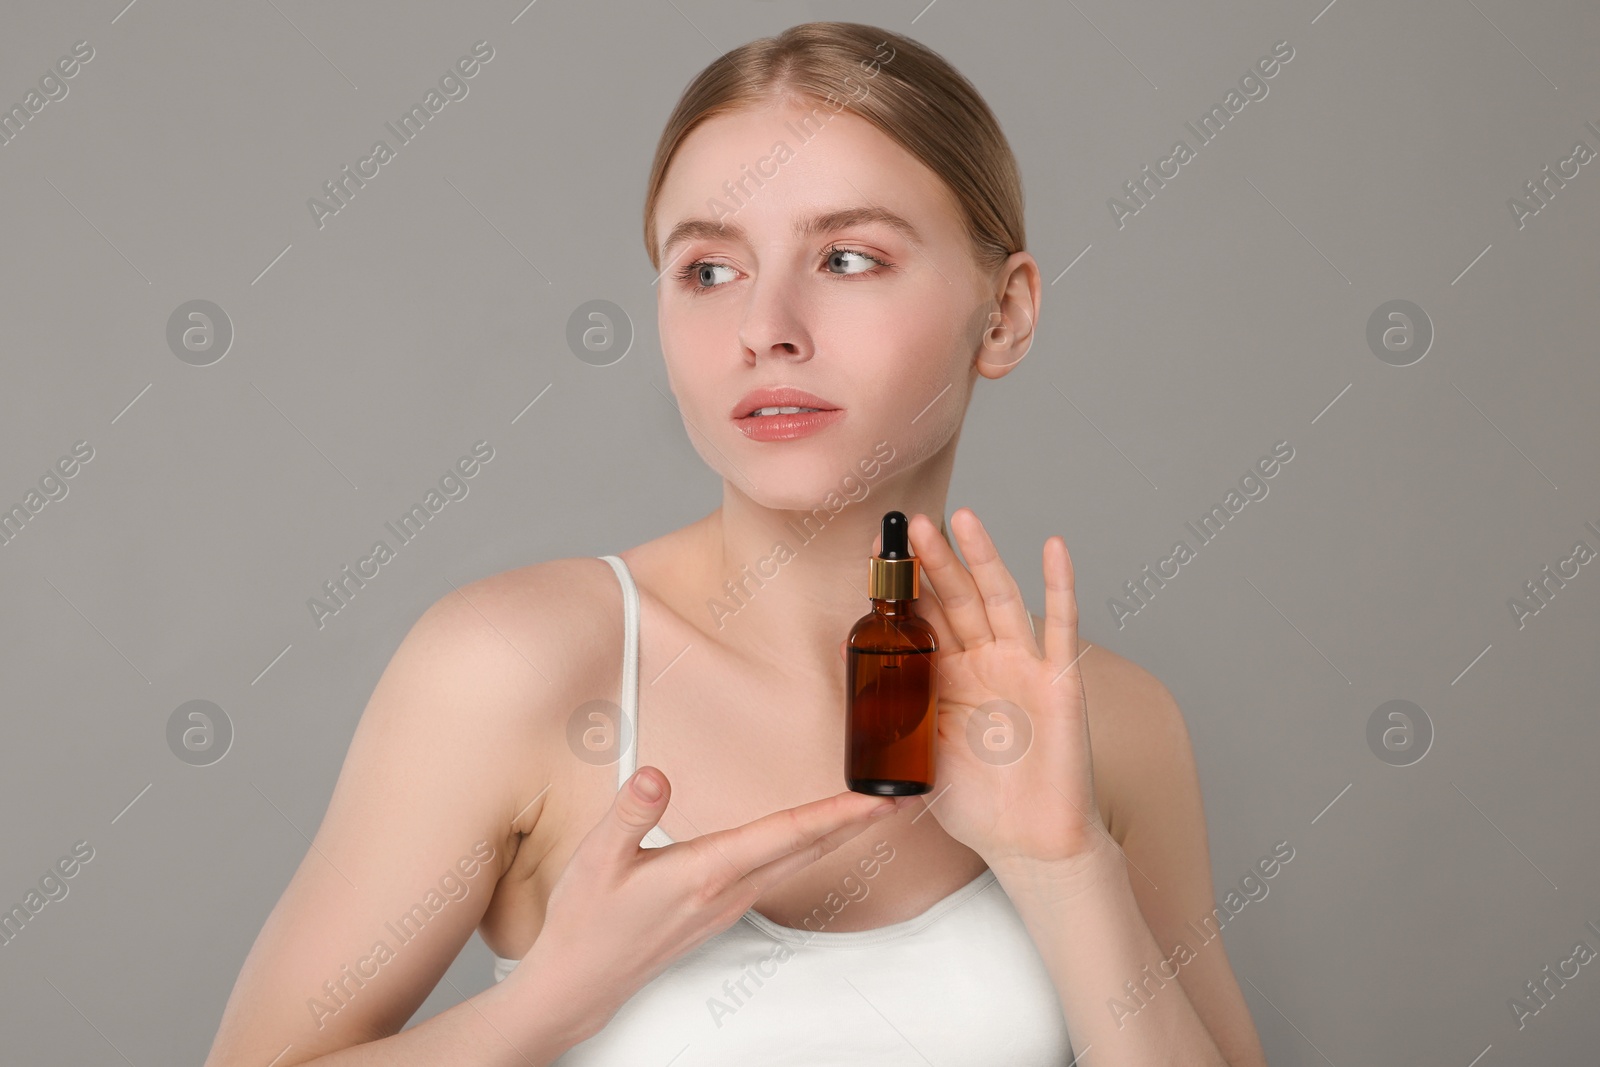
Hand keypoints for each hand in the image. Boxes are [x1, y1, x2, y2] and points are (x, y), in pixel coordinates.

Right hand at [516, 766, 907, 1028]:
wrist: (581, 981)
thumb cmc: (588, 923)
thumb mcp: (597, 859)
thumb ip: (630, 812)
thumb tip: (656, 776)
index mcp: (707, 872)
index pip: (787, 834)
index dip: (837, 812)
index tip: (876, 797)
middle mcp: (728, 890)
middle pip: (807, 848)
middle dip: (856, 822)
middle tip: (898, 796)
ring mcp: (727, 904)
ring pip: (797, 862)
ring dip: (835, 834)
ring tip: (866, 811)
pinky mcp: (720, 910)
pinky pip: (777, 873)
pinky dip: (805, 849)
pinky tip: (808, 839)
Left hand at [868, 508, 1103, 872]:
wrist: (1027, 844)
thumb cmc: (976, 804)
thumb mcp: (919, 753)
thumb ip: (893, 713)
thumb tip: (849, 671)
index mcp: (949, 677)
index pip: (925, 619)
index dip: (904, 587)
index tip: (875, 550)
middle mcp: (986, 662)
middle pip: (957, 598)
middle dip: (933, 561)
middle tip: (908, 523)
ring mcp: (1023, 667)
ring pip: (1000, 599)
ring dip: (982, 556)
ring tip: (960, 517)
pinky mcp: (1059, 681)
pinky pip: (1060, 626)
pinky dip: (1060, 584)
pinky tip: (1053, 546)